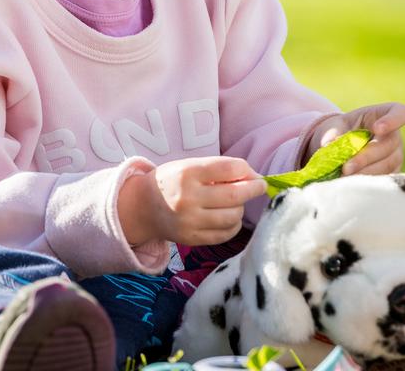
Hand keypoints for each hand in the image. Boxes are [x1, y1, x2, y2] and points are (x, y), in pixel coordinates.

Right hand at [117, 156, 268, 246]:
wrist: (144, 206)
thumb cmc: (172, 180)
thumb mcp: (189, 165)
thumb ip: (218, 169)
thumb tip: (252, 177)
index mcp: (187, 173)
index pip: (227, 169)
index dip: (246, 170)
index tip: (253, 172)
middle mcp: (188, 198)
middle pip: (234, 195)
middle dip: (253, 189)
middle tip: (260, 186)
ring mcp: (190, 221)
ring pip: (232, 216)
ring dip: (241, 208)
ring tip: (237, 202)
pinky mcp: (192, 239)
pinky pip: (225, 234)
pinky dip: (234, 224)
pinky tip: (230, 216)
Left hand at [304, 102, 404, 175]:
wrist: (341, 145)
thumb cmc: (341, 129)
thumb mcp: (335, 125)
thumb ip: (334, 132)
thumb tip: (328, 145)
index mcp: (384, 114)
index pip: (400, 113)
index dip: (392, 121)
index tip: (376, 128)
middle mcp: (395, 136)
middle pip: (388, 146)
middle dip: (366, 157)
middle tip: (346, 168)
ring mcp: (396, 156)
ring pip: (386, 165)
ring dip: (365, 173)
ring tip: (344, 178)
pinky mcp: (391, 173)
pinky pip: (383, 179)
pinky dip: (366, 182)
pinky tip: (351, 184)